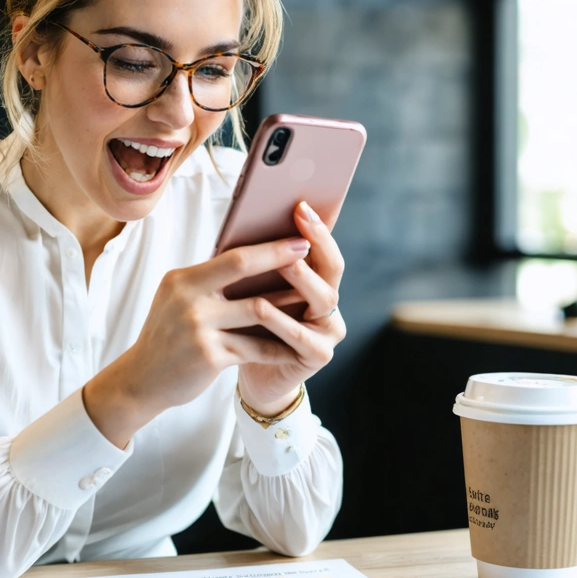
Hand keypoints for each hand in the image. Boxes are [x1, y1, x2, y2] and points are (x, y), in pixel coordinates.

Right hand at [83, 234, 318, 447]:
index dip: (266, 246)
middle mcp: (187, 298)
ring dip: (287, 306)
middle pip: (242, 268)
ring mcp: (197, 327)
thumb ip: (210, 282)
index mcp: (182, 280)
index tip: (296, 239)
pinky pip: (254, 348)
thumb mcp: (178, 300)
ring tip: (311, 304)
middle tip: (309, 254)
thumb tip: (254, 258)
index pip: (230, 255)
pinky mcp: (208, 355)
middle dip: (280, 259)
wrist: (142, 379)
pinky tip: (294, 347)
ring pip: (256, 310)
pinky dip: (277, 347)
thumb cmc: (169, 337)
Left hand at [236, 202, 345, 415]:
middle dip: (316, 242)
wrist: (249, 373)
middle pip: (332, 268)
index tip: (300, 203)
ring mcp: (328, 331)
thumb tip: (243, 221)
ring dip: (301, 278)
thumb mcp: (251, 289)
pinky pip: (300, 335)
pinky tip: (263, 307)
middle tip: (299, 222)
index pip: (323, 248)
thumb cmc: (248, 326)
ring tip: (284, 261)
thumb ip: (257, 264)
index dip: (316, 226)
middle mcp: (329, 304)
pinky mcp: (319, 355)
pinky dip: (281, 320)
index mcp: (316, 282)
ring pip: (322, 299)